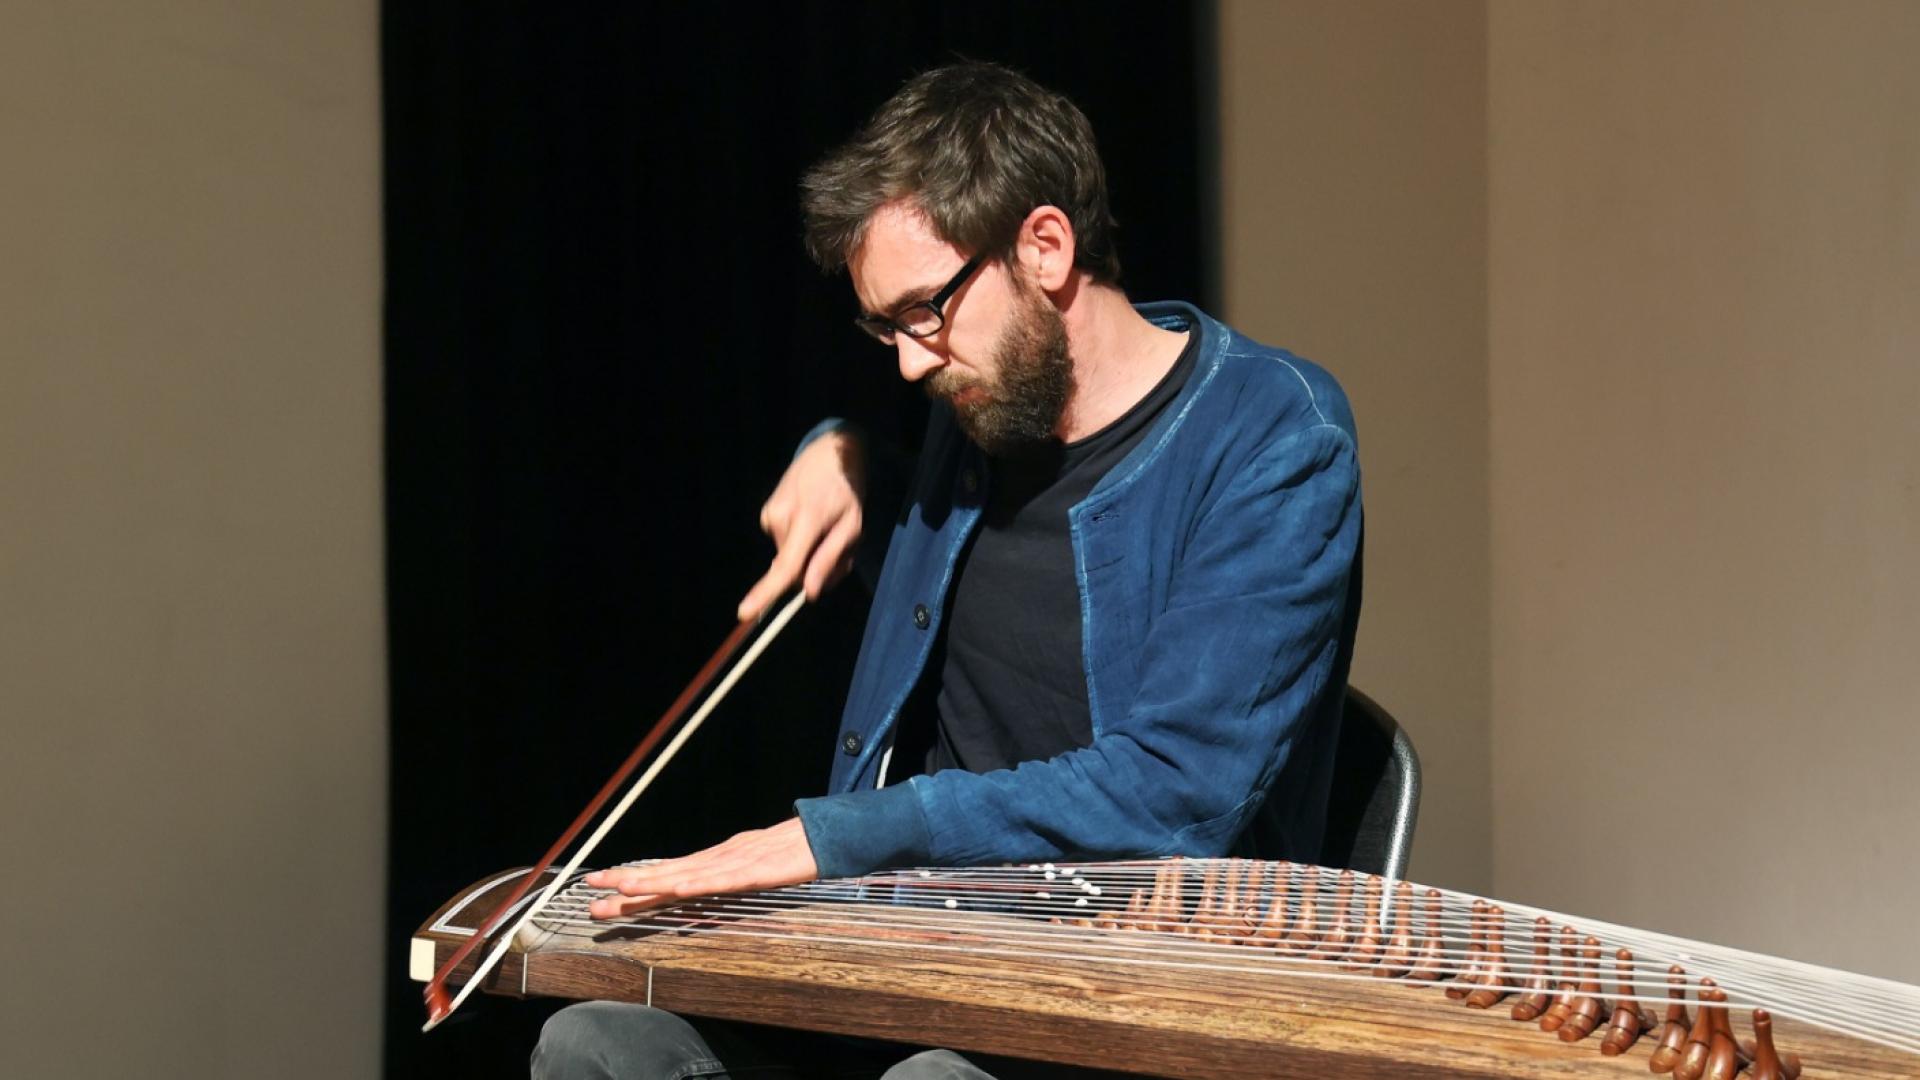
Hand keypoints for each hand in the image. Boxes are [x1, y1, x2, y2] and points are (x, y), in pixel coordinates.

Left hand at [582, 818, 819, 918]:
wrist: (823, 835)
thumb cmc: (788, 854)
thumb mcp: (748, 871)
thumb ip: (720, 882)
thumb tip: (691, 898)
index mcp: (713, 863)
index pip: (666, 874)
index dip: (632, 882)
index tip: (601, 888)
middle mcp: (716, 860)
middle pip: (667, 874)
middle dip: (628, 884)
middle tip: (592, 891)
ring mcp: (735, 863)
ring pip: (688, 875)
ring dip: (654, 882)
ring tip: (623, 889)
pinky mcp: (756, 870)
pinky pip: (723, 880)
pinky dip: (699, 883)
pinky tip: (678, 888)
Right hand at [737, 430, 865, 621]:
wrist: (828, 453)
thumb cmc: (847, 491)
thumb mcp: (853, 527)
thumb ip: (830, 560)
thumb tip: (809, 592)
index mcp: (807, 520)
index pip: (785, 566)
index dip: (766, 592)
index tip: (745, 611)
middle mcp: (781, 517)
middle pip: (792, 567)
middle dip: (814, 570)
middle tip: (841, 551)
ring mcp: (770, 514)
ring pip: (789, 556)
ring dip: (809, 553)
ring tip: (826, 528)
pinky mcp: (766, 513)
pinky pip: (784, 542)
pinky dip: (799, 542)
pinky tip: (812, 520)